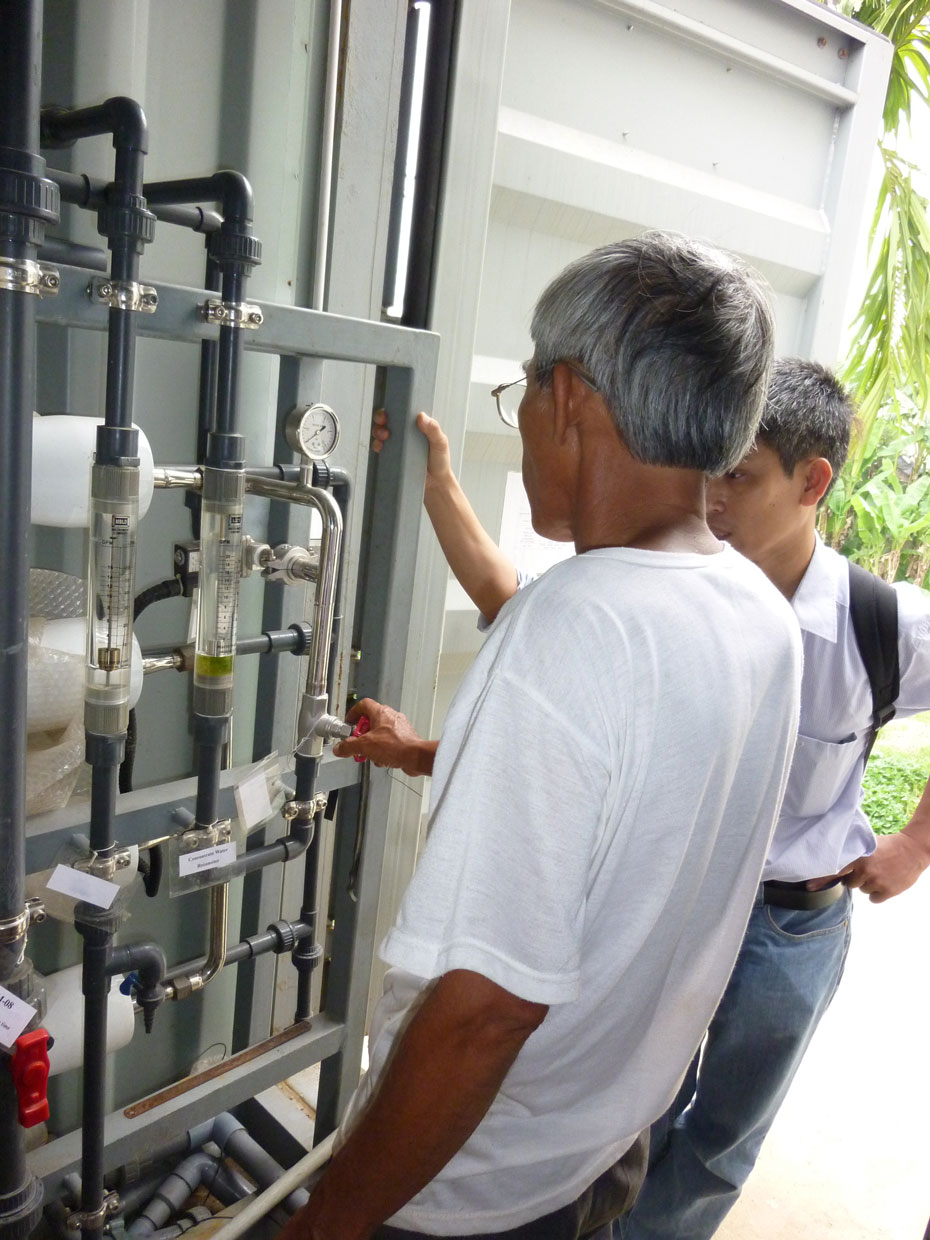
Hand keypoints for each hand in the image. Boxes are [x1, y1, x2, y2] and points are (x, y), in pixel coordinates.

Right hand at [333, 698, 435, 776]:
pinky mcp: (405, 738)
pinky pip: (389, 742)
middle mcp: (391, 717)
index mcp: (380, 712)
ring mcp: (399, 727)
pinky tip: (382, 760)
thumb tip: (340, 748)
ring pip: (380, 733)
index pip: (363, 704)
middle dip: (362, 734)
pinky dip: (383, 750)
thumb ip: (349, 746)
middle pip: (371, 721)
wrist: (416, 756)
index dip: (353, 713)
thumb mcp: (365, 746)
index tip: (349, 722)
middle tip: (358, 743)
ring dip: (372, 744)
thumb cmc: (395, 746)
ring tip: (370, 754)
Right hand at [369, 409, 453, 487]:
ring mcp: (396, 446)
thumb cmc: (440, 462)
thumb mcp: (440, 442)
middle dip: (380, 418)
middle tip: (384, 422)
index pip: (400, 412)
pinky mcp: (391, 457)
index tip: (390, 411)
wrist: (435, 485)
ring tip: (384, 436)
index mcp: (415, 426)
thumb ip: (433, 429)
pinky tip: (380, 447)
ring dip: (377, 431)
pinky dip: (376, 445)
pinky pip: (379, 449)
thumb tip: (421, 416)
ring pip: (380, 433)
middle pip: (386, 420)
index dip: (392, 409)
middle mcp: (404, 434)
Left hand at [807, 831, 929, 903]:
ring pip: (862, 890)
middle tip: (867, 868)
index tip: (808, 887)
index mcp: (857, 857)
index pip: (834, 870)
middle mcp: (864, 870)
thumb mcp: (867, 845)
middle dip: (855, 878)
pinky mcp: (887, 892)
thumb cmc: (888, 846)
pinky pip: (873, 899)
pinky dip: (878, 893)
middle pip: (849, 883)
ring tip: (879, 872)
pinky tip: (885, 881)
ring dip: (868, 884)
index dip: (821, 879)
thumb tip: (834, 860)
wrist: (913, 850)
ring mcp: (876, 882)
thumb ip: (852, 853)